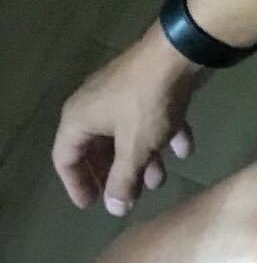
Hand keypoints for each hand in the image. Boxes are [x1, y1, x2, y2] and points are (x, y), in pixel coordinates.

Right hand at [52, 24, 211, 214]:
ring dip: (142, 159)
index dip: (77, 184)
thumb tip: (114, 209)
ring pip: (126, 134)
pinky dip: (165, 135)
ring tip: (160, 180)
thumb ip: (123, 180)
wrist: (180, 53)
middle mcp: (94, 104)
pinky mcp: (149, 87)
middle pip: (97, 148)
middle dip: (115, 174)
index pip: (65, 158)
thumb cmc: (148, 103)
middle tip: (128, 196)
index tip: (92, 205)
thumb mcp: (135, 148)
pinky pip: (151, 118)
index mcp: (78, 118)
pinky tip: (184, 149)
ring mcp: (122, 94)